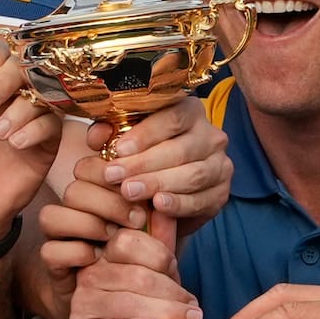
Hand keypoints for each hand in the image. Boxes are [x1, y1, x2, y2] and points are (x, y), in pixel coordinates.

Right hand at [68, 229, 202, 318]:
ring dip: (167, 314)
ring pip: (130, 304)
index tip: (177, 272)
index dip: (160, 257)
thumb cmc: (139, 303)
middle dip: (172, 294)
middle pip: (137, 277)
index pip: (130, 243)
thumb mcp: (152, 271)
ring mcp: (82, 302)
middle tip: (196, 310)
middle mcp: (90, 273)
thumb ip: (160, 242)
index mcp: (104, 252)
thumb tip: (165, 207)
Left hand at [84, 97, 230, 232]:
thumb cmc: (143, 158)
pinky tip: (158, 206)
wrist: (164, 195)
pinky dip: (179, 204)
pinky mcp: (222, 193)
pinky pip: (201, 199)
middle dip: (143, 163)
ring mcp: (220, 165)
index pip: (172, 117)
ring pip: (192, 174)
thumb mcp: (125, 141)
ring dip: (158, 184)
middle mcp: (210, 135)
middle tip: (114, 176)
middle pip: (180, 148)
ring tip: (129, 192)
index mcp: (189, 111)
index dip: (145, 133)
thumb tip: (97, 135)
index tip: (119, 149)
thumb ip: (109, 133)